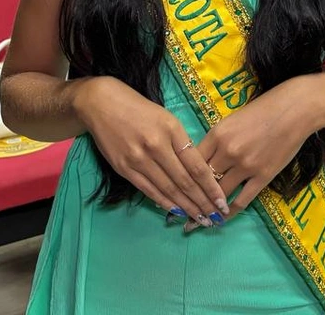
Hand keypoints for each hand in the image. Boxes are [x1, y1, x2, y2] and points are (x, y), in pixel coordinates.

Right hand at [76, 76, 227, 224]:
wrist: (101, 103)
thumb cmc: (139, 108)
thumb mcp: (166, 117)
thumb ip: (181, 142)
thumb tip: (198, 170)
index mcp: (171, 129)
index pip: (196, 165)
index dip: (211, 187)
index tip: (222, 202)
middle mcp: (156, 145)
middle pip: (184, 181)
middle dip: (202, 203)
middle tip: (216, 218)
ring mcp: (138, 159)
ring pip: (168, 189)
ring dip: (186, 208)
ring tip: (200, 220)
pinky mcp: (124, 169)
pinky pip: (148, 190)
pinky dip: (164, 203)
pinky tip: (177, 212)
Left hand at [194, 79, 319, 227]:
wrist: (295, 110)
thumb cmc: (263, 109)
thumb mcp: (232, 120)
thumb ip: (217, 139)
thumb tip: (203, 160)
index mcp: (217, 134)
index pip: (192, 161)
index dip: (183, 178)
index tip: (176, 190)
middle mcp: (228, 151)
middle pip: (203, 180)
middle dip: (192, 199)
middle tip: (182, 215)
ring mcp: (246, 166)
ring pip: (220, 193)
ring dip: (209, 209)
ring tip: (200, 221)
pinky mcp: (263, 176)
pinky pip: (242, 200)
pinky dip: (230, 212)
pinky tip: (223, 218)